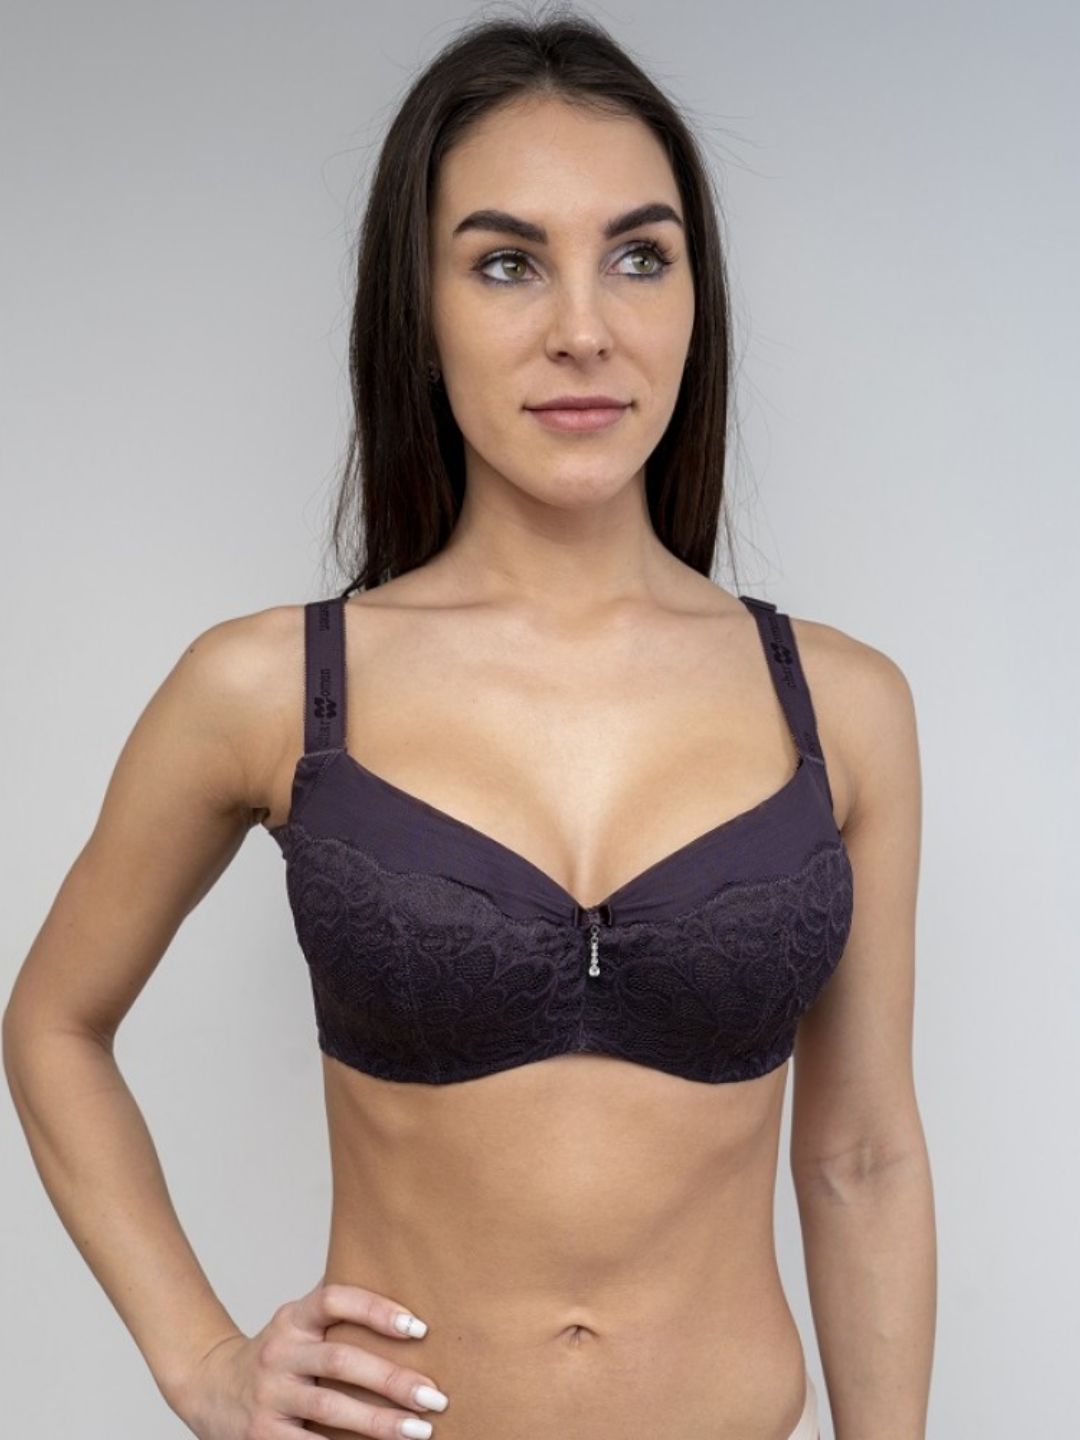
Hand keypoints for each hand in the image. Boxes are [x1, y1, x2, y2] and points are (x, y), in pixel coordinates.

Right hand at [170, 1279, 449, 1437]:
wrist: (209, 1387)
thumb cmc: (276, 1353)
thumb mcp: (297, 1321)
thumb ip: (336, 1309)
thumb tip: (403, 1296)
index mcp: (292, 1318)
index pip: (334, 1299)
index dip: (376, 1309)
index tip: (419, 1328)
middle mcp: (279, 1353)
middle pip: (340, 1360)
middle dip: (392, 1380)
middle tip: (435, 1396)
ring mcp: (268, 1396)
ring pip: (329, 1408)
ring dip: (379, 1422)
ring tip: (421, 1430)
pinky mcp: (262, 1436)